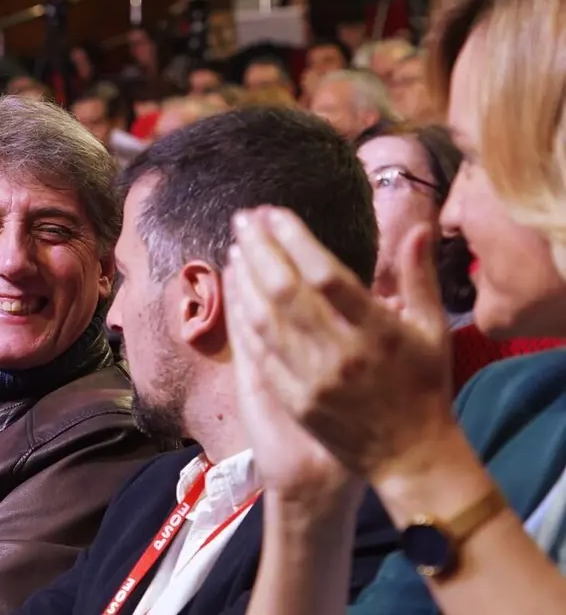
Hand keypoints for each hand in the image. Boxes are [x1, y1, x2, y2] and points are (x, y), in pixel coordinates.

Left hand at [227, 207, 452, 481]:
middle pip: (286, 292)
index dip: (295, 240)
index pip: (326, 275)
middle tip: (243, 219)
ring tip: (236, 246)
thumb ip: (419, 278)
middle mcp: (342, 354)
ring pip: (265, 320)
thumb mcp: (432, 331)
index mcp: (378, 332)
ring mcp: (313, 380)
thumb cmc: (424, 387)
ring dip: (246, 279)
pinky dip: (243, 317)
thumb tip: (418, 227)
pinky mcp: (295, 400)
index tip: (274, 213)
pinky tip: (236, 291)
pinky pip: (259, 352)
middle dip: (260, 249)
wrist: (410, 457)